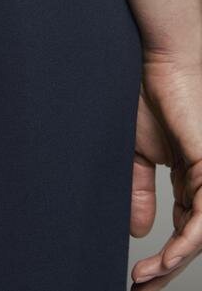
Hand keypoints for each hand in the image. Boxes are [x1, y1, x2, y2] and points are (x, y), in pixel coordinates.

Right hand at [130, 52, 201, 287]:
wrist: (156, 63)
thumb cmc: (147, 97)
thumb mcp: (136, 154)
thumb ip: (140, 191)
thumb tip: (141, 231)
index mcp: (190, 179)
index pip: (181, 229)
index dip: (163, 256)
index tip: (138, 277)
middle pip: (194, 239)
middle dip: (168, 269)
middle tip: (143, 287)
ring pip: (201, 235)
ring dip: (174, 262)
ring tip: (147, 278)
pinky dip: (184, 243)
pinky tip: (163, 259)